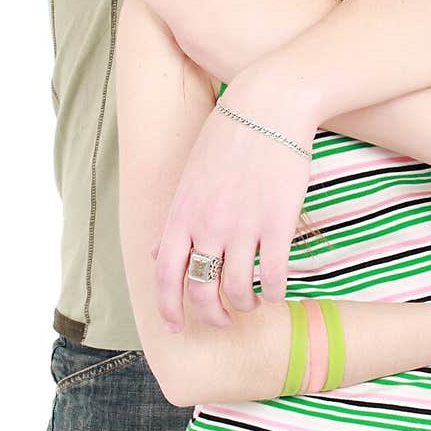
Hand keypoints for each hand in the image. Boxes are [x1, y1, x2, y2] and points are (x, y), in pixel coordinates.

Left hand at [153, 66, 317, 327]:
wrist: (269, 104)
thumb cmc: (230, 133)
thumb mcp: (190, 174)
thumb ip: (175, 218)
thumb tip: (153, 252)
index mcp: (181, 213)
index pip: (165, 275)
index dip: (167, 308)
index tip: (174, 327)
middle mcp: (207, 225)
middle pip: (201, 291)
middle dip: (210, 316)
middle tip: (222, 321)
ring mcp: (242, 225)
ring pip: (237, 290)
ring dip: (244, 306)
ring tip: (251, 303)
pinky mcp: (277, 223)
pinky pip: (273, 276)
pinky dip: (274, 293)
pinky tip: (277, 291)